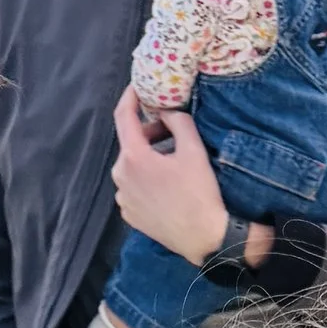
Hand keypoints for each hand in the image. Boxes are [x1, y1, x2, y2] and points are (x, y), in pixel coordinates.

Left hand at [110, 87, 267, 269]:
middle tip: (173, 134)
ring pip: (132, 167)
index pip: (122, 116)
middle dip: (149, 134)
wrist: (206, 239)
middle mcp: (120, 175)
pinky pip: (134, 188)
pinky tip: (168, 189)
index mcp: (133, 157)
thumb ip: (178, 122)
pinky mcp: (129, 214)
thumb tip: (166, 112)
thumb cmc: (200, 195)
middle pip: (130, 143)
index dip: (130, 97)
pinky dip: (147, 182)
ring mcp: (123, 197)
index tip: (139, 88)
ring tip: (174, 166)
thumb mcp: (194, 151)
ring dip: (149, 160)